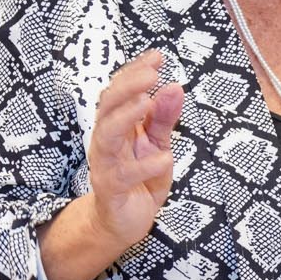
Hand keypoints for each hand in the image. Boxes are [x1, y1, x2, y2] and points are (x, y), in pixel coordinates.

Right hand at [86, 50, 183, 250]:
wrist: (125, 222)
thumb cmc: (140, 179)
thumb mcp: (159, 145)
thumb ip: (164, 118)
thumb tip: (175, 86)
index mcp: (118, 125)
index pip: (120, 91)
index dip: (135, 72)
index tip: (157, 57)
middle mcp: (108, 141)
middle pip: (108, 106)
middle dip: (128, 87)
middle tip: (151, 74)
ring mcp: (105, 164)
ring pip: (106, 136)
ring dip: (125, 118)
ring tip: (146, 104)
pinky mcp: (110, 190)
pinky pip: (122, 175)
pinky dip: (144, 166)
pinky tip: (164, 159)